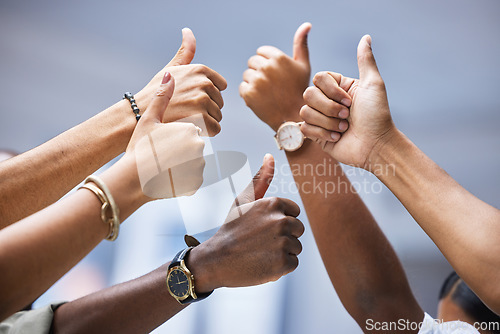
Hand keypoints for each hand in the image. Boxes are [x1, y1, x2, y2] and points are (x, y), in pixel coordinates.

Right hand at [126, 72, 204, 200]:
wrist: (132, 180)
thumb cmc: (138, 148)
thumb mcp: (148, 120)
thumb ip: (162, 97)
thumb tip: (170, 75)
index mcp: (190, 126)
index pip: (196, 125)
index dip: (179, 133)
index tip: (165, 140)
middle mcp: (199, 143)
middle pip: (196, 144)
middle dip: (183, 148)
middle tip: (163, 154)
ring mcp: (199, 162)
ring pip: (194, 160)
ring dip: (183, 162)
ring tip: (164, 165)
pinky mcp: (197, 180)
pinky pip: (193, 176)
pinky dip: (183, 176)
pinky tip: (167, 175)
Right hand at [135, 28, 226, 135]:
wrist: (140, 114)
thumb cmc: (155, 93)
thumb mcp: (170, 69)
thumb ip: (185, 52)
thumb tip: (188, 30)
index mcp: (201, 70)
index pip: (220, 86)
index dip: (207, 95)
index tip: (191, 98)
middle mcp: (204, 83)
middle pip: (219, 102)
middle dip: (207, 109)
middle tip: (186, 110)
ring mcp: (203, 100)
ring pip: (218, 116)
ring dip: (205, 121)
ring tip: (186, 118)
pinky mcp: (201, 118)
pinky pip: (216, 128)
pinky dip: (206, 132)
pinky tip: (191, 127)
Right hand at [188, 154, 304, 291]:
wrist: (216, 260)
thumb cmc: (231, 229)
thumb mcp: (243, 200)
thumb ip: (260, 178)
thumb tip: (270, 155)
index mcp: (274, 204)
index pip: (294, 213)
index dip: (279, 222)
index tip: (262, 227)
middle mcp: (281, 221)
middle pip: (298, 230)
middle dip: (283, 237)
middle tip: (260, 242)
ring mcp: (283, 243)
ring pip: (296, 247)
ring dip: (282, 252)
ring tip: (260, 253)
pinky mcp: (283, 264)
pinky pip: (293, 263)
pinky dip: (280, 267)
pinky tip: (263, 264)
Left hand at [240, 23, 311, 131]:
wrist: (293, 117)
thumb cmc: (299, 90)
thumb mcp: (303, 65)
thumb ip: (301, 44)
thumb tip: (306, 24)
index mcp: (278, 57)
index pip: (261, 52)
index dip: (268, 63)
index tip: (276, 75)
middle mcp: (266, 67)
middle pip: (252, 62)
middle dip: (260, 72)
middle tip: (271, 85)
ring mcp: (256, 81)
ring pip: (247, 75)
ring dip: (254, 83)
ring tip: (267, 93)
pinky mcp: (248, 94)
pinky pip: (242, 88)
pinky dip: (249, 94)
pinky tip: (261, 100)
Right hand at [301, 35, 395, 170]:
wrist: (375, 145)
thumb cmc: (377, 116)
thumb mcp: (373, 84)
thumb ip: (365, 60)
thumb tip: (366, 37)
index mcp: (338, 87)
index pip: (318, 78)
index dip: (331, 90)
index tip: (350, 101)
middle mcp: (327, 101)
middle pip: (308, 94)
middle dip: (329, 108)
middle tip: (347, 117)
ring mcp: (320, 118)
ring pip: (305, 111)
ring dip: (327, 122)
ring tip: (343, 129)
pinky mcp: (316, 135)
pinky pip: (304, 128)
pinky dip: (322, 134)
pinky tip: (337, 138)